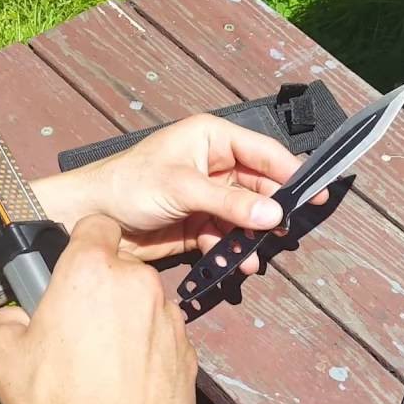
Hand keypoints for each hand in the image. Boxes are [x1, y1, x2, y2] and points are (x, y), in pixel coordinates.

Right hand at [0, 216, 197, 403]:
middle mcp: (139, 284)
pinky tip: (128, 386)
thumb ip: (5, 322)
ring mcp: (170, 319)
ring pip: (146, 306)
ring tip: (104, 365)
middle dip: (103, 290)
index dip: (84, 240)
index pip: (97, 225)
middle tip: (78, 329)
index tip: (72, 266)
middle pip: (122, 270)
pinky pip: (164, 340)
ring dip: (129, 322)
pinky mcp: (190, 353)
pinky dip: (149, 353)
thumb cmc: (54, 400)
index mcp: (91, 271)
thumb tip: (15, 318)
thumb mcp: (0, 357)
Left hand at [34, 114, 327, 274]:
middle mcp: (213, 165)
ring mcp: (207, 197)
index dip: (292, 172)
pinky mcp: (198, 225)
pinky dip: (235, 251)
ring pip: (246, 216)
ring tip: (260, 252)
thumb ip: (229, 203)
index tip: (315, 193)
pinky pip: (228, 238)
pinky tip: (239, 264)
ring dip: (254, 235)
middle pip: (260, 187)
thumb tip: (274, 213)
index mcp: (212, 140)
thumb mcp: (182, 188)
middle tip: (288, 230)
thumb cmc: (127, 186)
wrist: (88, 219)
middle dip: (273, 210)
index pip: (263, 153)